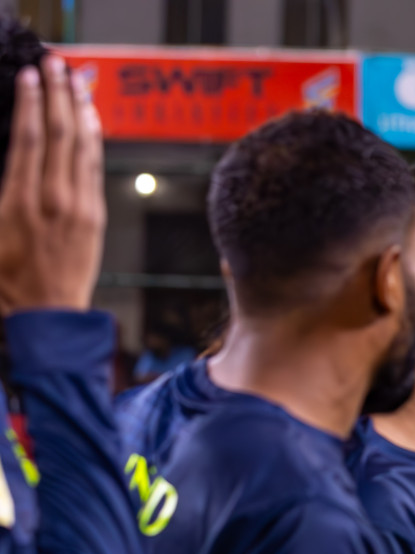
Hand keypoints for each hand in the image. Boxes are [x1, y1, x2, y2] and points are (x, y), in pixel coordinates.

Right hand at [0, 55, 104, 314]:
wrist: (46, 317)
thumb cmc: (6, 280)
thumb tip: (10, 154)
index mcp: (20, 200)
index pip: (29, 138)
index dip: (31, 102)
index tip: (30, 75)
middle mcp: (54, 199)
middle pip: (60, 134)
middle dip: (58, 95)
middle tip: (56, 64)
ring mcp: (80, 208)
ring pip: (83, 148)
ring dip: (80, 110)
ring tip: (76, 81)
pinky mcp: (95, 218)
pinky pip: (95, 169)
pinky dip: (93, 139)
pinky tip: (91, 121)